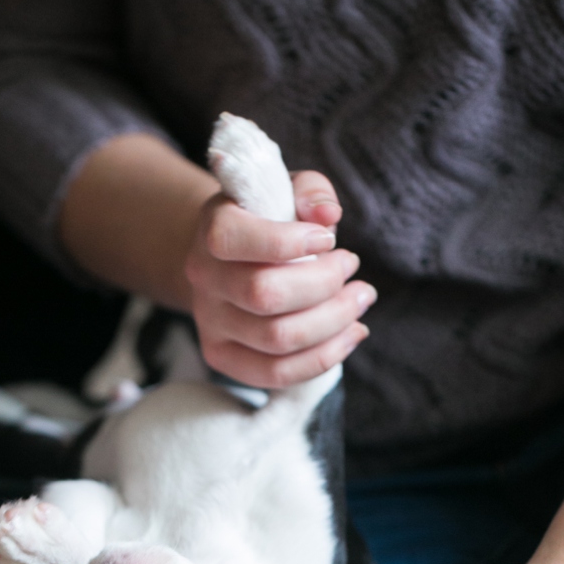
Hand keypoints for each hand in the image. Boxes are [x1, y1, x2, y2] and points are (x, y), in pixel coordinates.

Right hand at [186, 171, 375, 387]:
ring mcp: (209, 321)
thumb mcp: (289, 190)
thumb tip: (328, 216)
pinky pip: (274, 374)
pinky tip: (350, 333)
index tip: (328, 238)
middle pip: (264, 295)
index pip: (234, 240)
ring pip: (276, 338)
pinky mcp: (222, 356)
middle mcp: (203, 277)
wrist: (233, 258)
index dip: (288, 242)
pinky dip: (322, 358)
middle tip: (352, 265)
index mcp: (213, 227)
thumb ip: (311, 191)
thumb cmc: (271, 220)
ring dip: (333, 320)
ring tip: (360, 298)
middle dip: (324, 283)